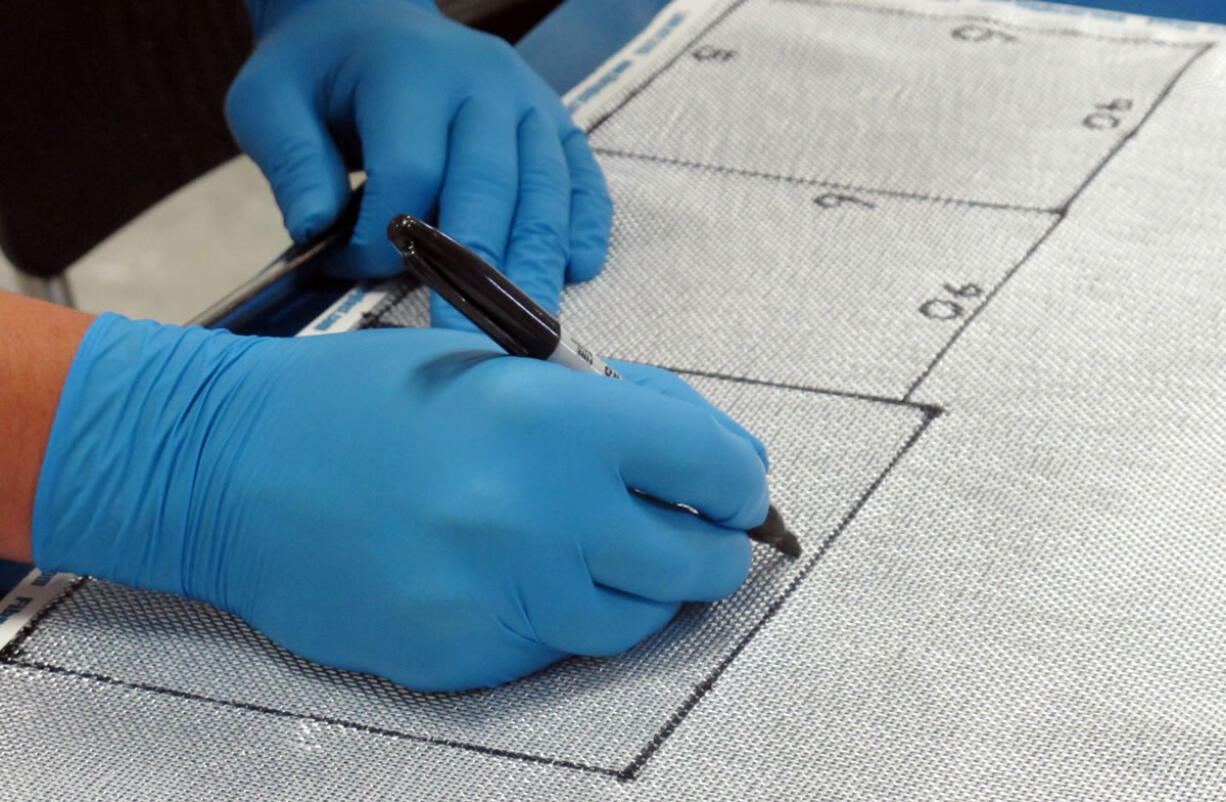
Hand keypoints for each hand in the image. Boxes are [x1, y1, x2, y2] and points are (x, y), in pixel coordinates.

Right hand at [33, 316, 768, 690]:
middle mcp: (536, 514)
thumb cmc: (359, 401)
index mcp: (550, 418)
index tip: (736, 487)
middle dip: (711, 547)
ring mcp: (498, 596)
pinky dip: (562, 616)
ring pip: (634, 622)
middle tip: (699, 532)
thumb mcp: (496, 365)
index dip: (740, 479)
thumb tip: (714, 455)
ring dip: (641, 588)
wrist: (229, 467)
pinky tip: (524, 576)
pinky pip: (554, 649)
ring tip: (604, 550)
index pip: (713, 466)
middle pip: (696, 563)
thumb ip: (613, 409)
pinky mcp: (461, 656)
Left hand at [227, 0, 613, 327]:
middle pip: (489, 189)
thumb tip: (316, 232)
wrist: (368, 22)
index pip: (409, 172)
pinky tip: (575, 270)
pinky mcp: (557, 122)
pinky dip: (586, 226)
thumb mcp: (271, 101)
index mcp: (411, 71)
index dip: (382, 237)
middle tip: (470, 346)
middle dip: (479, 275)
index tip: (347, 270)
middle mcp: (483, 81)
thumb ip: (291, 162)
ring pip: (542, 194)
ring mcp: (529, 102)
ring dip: (535, 267)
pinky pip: (582, 179)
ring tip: (528, 333)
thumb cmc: (320, 76)